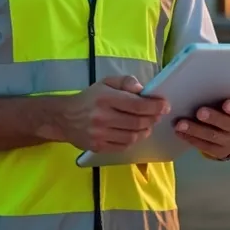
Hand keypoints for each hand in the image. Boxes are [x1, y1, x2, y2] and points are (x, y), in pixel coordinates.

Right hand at [36, 76, 168, 152]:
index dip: (155, 106)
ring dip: (144, 130)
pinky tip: (133, 133)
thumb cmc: (89, 98)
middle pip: (138, 122)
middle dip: (153, 119)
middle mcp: (103, 117)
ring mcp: (100, 134)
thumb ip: (125, 82)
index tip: (165, 105)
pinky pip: (123, 146)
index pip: (137, 105)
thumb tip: (142, 90)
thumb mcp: (105, 83)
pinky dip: (133, 140)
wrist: (64, 118)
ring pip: (133, 136)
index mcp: (106, 98)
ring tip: (146, 124)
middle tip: (158, 115)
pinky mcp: (98, 147)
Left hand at [175, 99, 229, 159]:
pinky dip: (191, 139)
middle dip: (213, 118)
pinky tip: (180, 133)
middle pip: (227, 124)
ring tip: (180, 124)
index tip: (225, 104)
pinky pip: (205, 146)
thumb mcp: (228, 103)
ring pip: (213, 136)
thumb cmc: (225, 112)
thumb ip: (219, 97)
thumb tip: (200, 87)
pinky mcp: (220, 152)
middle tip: (199, 112)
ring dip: (195, 130)